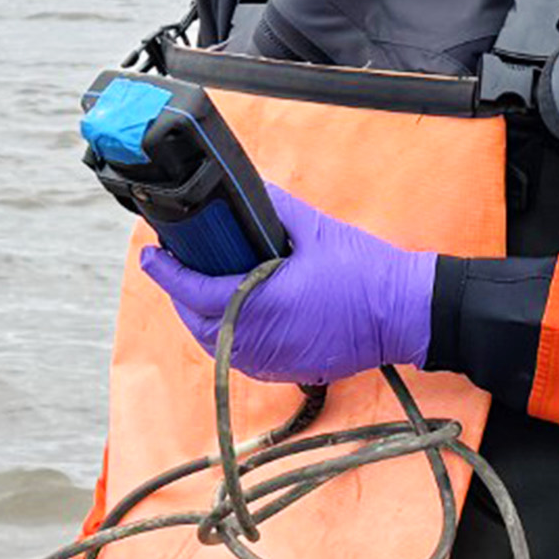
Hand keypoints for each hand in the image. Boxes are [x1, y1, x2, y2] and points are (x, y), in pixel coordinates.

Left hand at [138, 169, 441, 385]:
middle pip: (196, 322)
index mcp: (261, 304)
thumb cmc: (365, 270)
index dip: (165, 273)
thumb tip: (242, 188)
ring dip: (201, 317)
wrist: (407, 313)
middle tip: (176, 264)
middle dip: (179, 293)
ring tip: (199, 286)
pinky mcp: (286, 370)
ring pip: (214, 344)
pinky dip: (227, 335)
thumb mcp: (314, 228)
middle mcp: (260, 340)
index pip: (193, 292)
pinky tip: (231, 313)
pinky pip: (240, 356)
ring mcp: (272, 360)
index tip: (151, 254)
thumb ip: (271, 207)